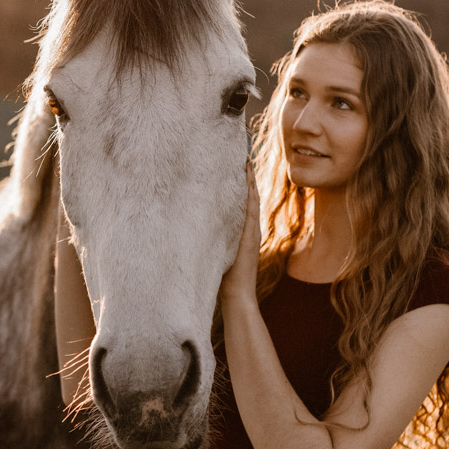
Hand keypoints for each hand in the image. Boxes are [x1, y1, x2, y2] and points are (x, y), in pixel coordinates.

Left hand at [221, 159, 259, 300]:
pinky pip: (251, 208)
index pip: (243, 201)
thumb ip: (213, 239)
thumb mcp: (218, 252)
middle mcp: (249, 227)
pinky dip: (251, 193)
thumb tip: (196, 229)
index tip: (236, 165)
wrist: (236, 293)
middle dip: (246, 175)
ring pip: (252, 198)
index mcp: (242, 230)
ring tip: (246, 161)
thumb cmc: (224, 276)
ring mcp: (252, 230)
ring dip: (249, 179)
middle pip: (250, 195)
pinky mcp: (251, 234)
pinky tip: (248, 179)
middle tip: (242, 155)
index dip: (241, 184)